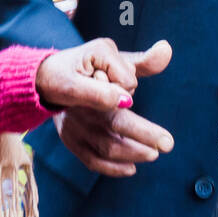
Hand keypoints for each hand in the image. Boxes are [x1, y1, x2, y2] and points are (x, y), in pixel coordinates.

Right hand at [37, 40, 173, 176]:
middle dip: (142, 134)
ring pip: (105, 146)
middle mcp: (80, 107)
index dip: (124, 99)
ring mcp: (73, 126)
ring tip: (154, 153)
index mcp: (90, 83)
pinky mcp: (70, 140)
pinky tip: (133, 167)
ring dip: (133, 153)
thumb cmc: (90, 66)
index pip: (110, 94)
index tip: (143, 106)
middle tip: (168, 143)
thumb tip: (167, 48)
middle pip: (112, 123)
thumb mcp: (113, 57)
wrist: (49, 78)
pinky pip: (92, 161)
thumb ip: (142, 60)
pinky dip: (113, 168)